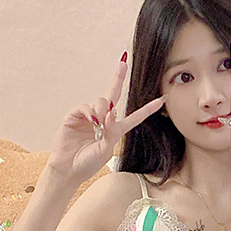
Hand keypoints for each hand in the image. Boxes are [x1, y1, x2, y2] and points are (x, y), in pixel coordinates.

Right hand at [47, 53, 165, 183]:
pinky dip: (90, 112)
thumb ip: (111, 132)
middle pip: (113, 96)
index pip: (134, 117)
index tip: (162, 99)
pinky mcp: (75, 116)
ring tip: (97, 125)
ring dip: (102, 110)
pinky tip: (92, 121)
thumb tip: (111, 112)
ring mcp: (89, 117)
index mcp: (115, 131)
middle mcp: (103, 121)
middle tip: (123, 61)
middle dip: (118, 78)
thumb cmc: (87, 163)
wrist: (67, 169)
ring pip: (101, 102)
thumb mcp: (105, 151)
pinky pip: (86, 106)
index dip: (147, 109)